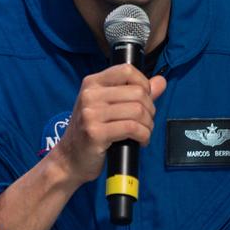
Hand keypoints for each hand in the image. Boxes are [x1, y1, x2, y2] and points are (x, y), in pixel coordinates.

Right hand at [50, 64, 167, 186]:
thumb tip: (160, 81)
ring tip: (143, 133)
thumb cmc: (91, 132)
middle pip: (137, 93)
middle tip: (145, 123)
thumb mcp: (109, 107)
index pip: (126, 70)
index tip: (145, 99)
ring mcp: (91, 114)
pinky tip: (141, 141)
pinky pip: (132, 128)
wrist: (69, 159)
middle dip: (150, 110)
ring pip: (138, 111)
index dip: (143, 84)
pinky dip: (143, 136)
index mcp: (92, 83)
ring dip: (148, 125)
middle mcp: (89, 95)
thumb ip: (135, 93)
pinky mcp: (96, 133)